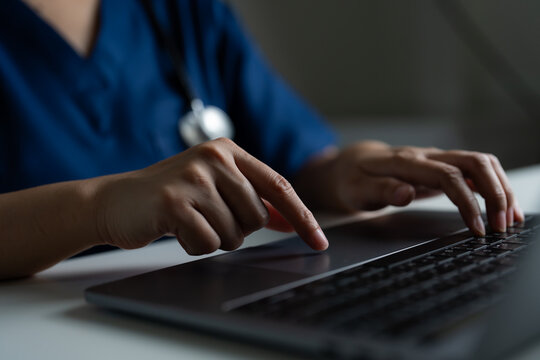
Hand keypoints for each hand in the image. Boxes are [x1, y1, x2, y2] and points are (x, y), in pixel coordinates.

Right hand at [93, 138, 326, 253]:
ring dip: (214, 237)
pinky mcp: (175, 203)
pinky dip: (195, 246)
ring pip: (234, 234)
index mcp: (228, 150)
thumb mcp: (216, 187)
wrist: (116, 200)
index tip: (319, 241)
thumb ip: (253, 199)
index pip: (279, 186)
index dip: (302, 217)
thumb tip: (291, 220)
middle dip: (237, 228)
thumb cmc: (172, 196)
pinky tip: (176, 230)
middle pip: (257, 217)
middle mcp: (214, 157)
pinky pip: (208, 243)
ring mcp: (194, 178)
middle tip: (206, 216)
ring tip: (189, 220)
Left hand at [303, 141, 522, 235]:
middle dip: (496, 192)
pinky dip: (492, 186)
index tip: (478, 229)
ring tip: (511, 218)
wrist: (349, 164)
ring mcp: (434, 159)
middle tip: (503, 226)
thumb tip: (407, 193)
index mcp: (405, 162)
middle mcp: (424, 156)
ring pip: (479, 162)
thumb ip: (380, 190)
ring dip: (500, 187)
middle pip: (474, 162)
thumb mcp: (355, 189)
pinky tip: (501, 206)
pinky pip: (473, 170)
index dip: (467, 202)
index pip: (447, 176)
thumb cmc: (351, 179)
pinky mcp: (439, 166)